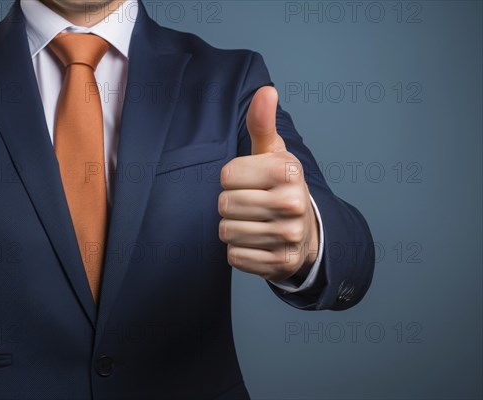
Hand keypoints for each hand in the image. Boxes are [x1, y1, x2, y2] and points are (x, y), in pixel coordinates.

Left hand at [218, 86, 318, 281]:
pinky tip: (257, 242)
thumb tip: (266, 90)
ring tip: (254, 223)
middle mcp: (293, 203)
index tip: (250, 181)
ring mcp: (288, 236)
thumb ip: (263, 123)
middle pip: (224, 205)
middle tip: (252, 204)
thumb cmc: (280, 185)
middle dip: (231, 204)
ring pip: (227, 232)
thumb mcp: (273, 153)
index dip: (233, 178)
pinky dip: (239, 251)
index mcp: (288, 171)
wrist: (305, 232)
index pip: (227, 175)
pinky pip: (234, 257)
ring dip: (233, 228)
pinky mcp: (280, 264)